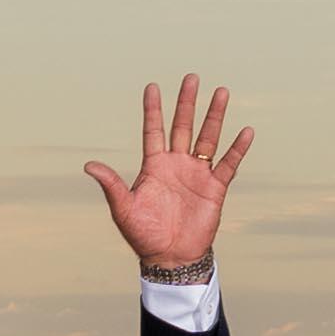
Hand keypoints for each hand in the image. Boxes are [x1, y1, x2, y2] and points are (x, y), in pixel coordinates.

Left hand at [91, 73, 248, 280]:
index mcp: (154, 165)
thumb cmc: (143, 235)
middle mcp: (176, 164)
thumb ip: (111, 184)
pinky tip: (246, 131)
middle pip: (183, 126)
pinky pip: (229, 164)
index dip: (153, 109)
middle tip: (191, 77)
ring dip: (214, 116)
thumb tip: (88, 165)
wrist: (170, 258)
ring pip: (207, 138)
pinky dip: (237, 148)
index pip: (154, 130)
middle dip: (187, 102)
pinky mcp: (215, 188)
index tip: (152, 86)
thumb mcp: (123, 208)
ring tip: (221, 92)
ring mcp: (197, 174)